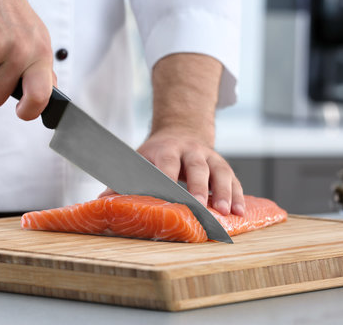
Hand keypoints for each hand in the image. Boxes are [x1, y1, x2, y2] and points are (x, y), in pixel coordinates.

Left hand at [99, 129, 245, 215]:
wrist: (182, 130)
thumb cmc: (157, 154)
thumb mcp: (139, 160)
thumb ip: (124, 180)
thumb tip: (102, 201)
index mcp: (166, 149)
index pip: (166, 165)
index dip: (168, 181)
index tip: (168, 199)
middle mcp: (190, 151)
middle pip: (196, 167)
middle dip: (199, 187)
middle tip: (200, 206)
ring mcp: (209, 157)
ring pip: (220, 172)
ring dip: (224, 193)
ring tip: (227, 212)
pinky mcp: (223, 165)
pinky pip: (234, 179)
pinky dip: (238, 195)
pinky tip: (240, 212)